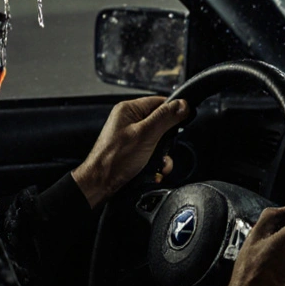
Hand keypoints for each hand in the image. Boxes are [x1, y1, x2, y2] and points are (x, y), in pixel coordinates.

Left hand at [71, 96, 189, 207]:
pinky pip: (152, 152)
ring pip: (159, 140)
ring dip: (163, 155)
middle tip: (164, 149)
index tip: (183, 121)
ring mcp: (131, 136)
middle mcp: (129, 121)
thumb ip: (165, 118)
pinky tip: (154, 171)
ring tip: (159, 164)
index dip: (173, 112)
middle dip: (167, 140)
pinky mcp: (133, 151)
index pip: (159, 102)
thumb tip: (183, 105)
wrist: (101, 184)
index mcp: (129, 110)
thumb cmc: (114, 159)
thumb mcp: (145, 135)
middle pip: (161, 122)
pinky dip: (156, 163)